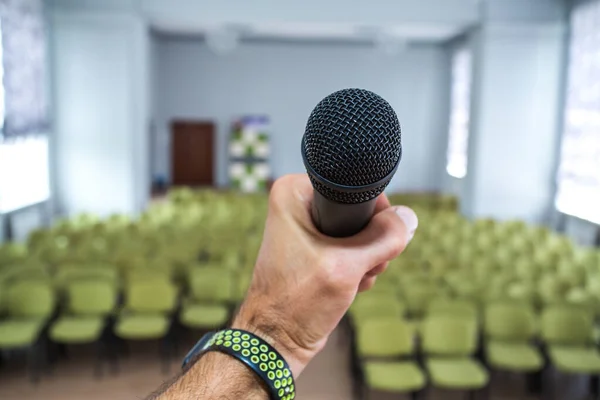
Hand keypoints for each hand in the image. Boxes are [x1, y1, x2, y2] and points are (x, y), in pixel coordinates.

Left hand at [233, 174, 417, 376]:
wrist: (277, 340)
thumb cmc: (297, 302)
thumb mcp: (347, 266)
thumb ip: (383, 239)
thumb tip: (408, 218)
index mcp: (294, 193)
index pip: (354, 188)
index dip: (373, 214)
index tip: (368, 241)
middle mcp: (297, 205)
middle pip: (359, 212)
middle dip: (370, 243)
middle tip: (359, 266)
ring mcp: (306, 228)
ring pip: (359, 234)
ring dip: (366, 260)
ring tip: (351, 279)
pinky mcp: (314, 250)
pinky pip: (350, 249)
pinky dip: (357, 268)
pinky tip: (349, 286)